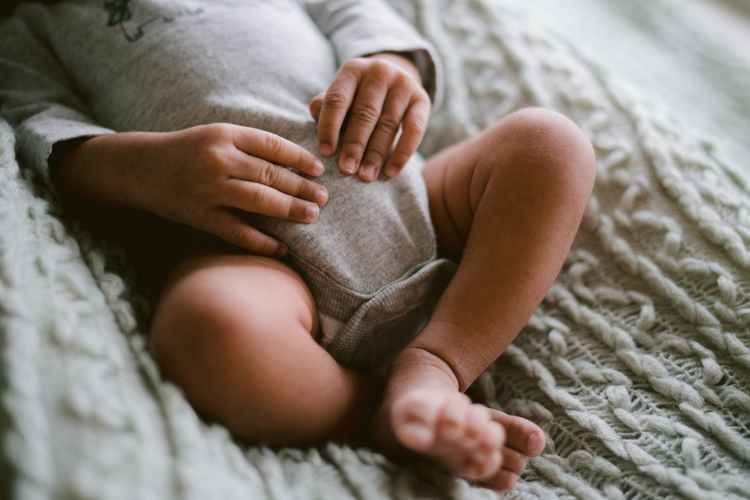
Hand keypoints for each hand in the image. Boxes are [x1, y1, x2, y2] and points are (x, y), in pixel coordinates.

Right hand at [59, 124, 327, 256]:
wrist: (140, 168)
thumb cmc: (187, 151)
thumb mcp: (216, 136)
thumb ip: (250, 146)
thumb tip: (295, 164)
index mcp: (225, 134)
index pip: (272, 145)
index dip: (299, 157)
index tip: (319, 170)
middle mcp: (217, 159)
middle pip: (270, 174)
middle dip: (302, 187)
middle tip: (324, 197)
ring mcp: (208, 189)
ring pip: (259, 201)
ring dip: (290, 209)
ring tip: (312, 215)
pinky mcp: (199, 215)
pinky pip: (237, 231)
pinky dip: (262, 242)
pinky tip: (283, 248)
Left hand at [309, 52, 430, 181]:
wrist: (394, 80)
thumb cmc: (357, 96)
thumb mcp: (341, 95)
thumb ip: (326, 107)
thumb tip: (318, 123)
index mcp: (352, 70)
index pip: (337, 99)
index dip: (330, 127)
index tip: (326, 153)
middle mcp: (379, 72)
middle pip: (365, 113)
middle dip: (355, 144)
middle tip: (347, 169)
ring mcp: (403, 84)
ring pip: (388, 124)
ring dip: (376, 153)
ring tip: (366, 176)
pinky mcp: (422, 99)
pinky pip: (414, 129)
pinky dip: (403, 152)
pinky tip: (391, 171)